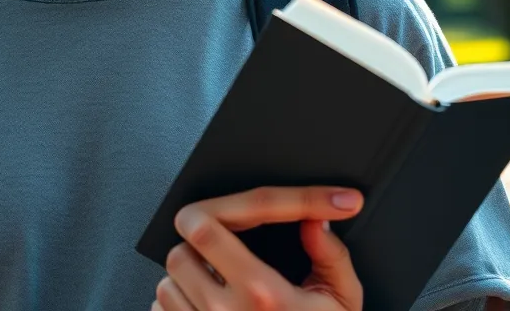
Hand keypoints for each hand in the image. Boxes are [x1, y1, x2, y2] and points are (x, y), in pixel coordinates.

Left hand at [154, 185, 364, 309]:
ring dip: (188, 277)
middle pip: (180, 250)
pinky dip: (179, 306)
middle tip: (221, 247)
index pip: (205, 228)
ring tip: (218, 283)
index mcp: (262, 293)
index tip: (224, 211)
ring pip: (167, 282)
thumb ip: (331, 256)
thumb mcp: (342, 302)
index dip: (211, 209)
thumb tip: (313, 221)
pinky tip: (206, 309)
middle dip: (197, 243)